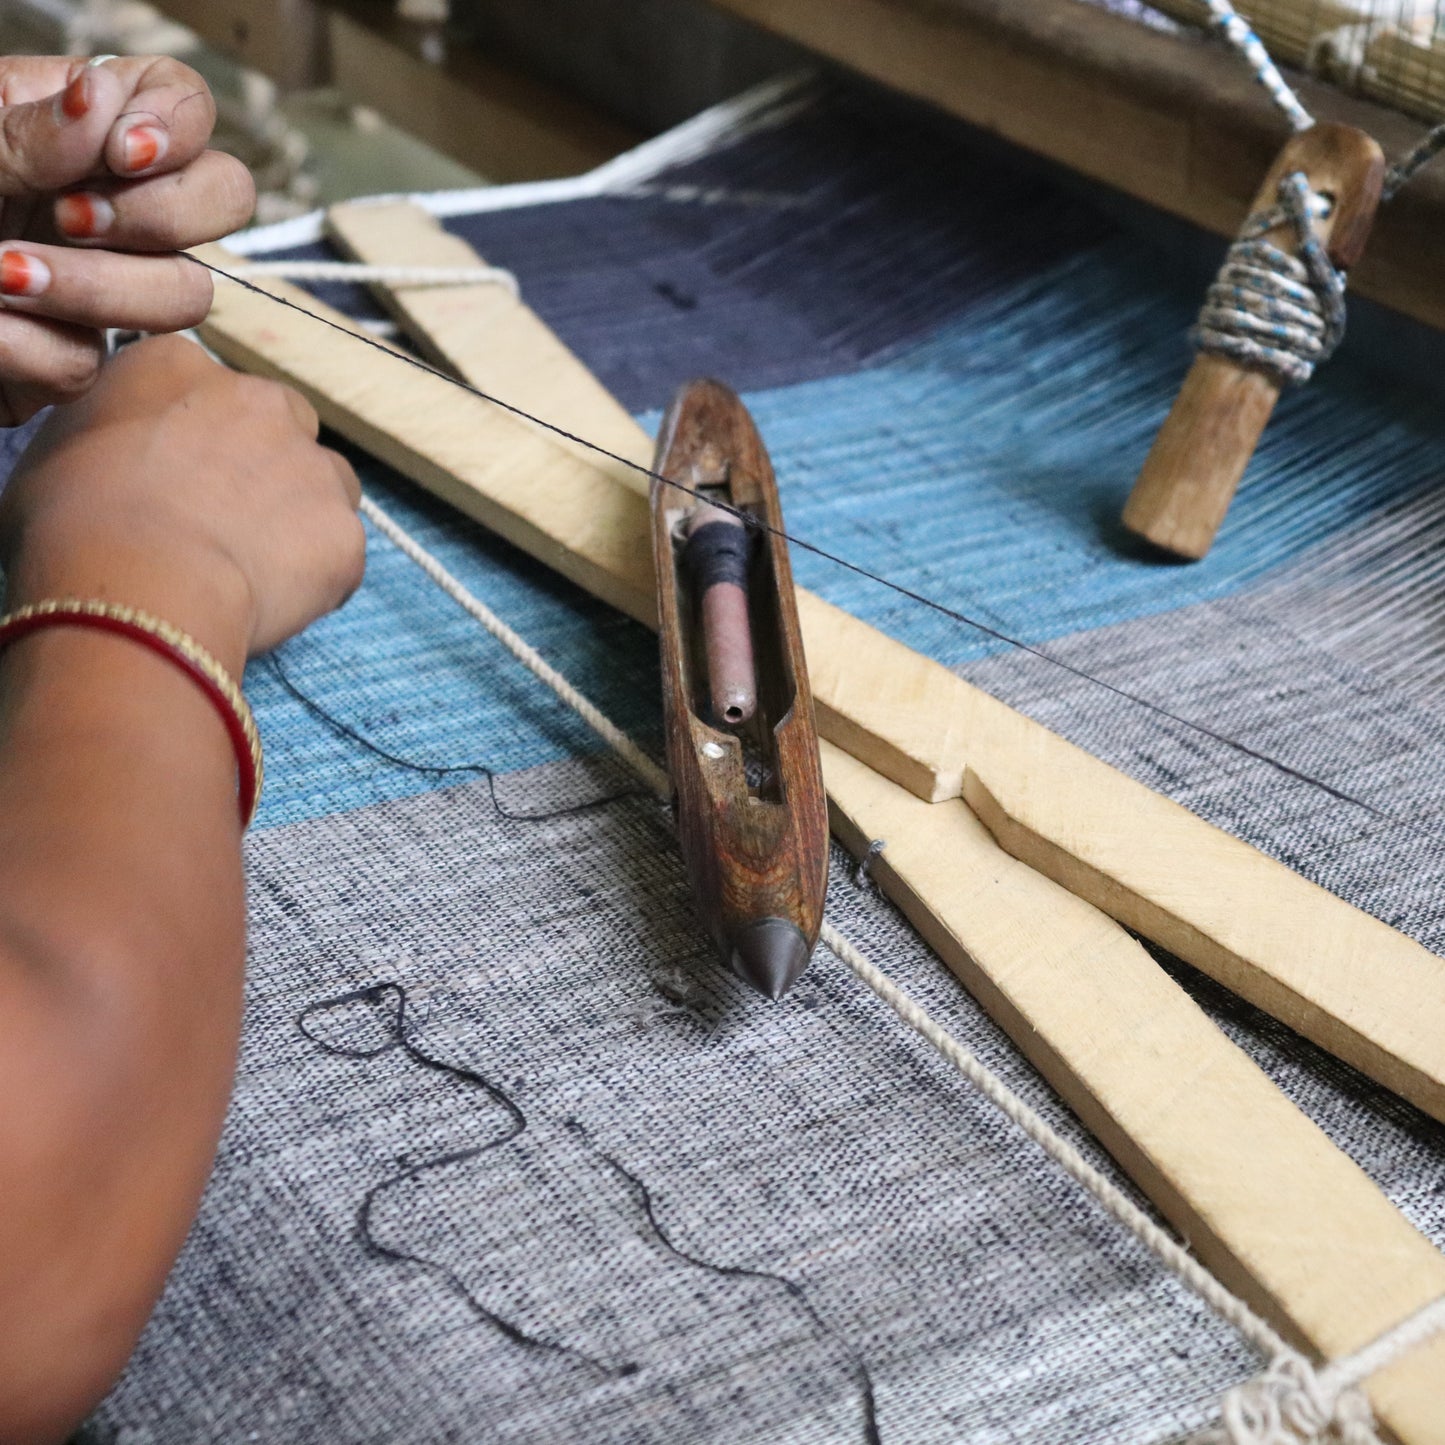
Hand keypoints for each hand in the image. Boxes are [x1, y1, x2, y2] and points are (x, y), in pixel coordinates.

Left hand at [0, 55, 255, 423]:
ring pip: (180, 298)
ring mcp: (93, 284)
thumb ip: (28, 133)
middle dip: (166, 216)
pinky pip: (86, 363)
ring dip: (93, 289)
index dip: (178, 127)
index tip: (122, 148)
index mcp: (74, 124)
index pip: (185, 105)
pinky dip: (22, 346)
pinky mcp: (58, 359)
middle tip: (74, 217)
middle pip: (223, 200)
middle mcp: (102, 201)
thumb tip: (103, 100)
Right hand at [0, 336, 363, 671]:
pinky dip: (316, 577)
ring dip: (300, 516)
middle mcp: (261, 399)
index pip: (206, 390)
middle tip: (222, 521)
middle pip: (283, 424)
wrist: (136, 583)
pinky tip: (269, 600)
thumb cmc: (71, 523)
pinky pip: (340, 553)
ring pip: (327, 484)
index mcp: (181, 365)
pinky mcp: (346, 532)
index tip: (180, 476)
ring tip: (250, 565)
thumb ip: (108, 435)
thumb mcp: (57, 452)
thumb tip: (116, 456)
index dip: (196, 437)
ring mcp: (315, 464)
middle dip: (264, 466)